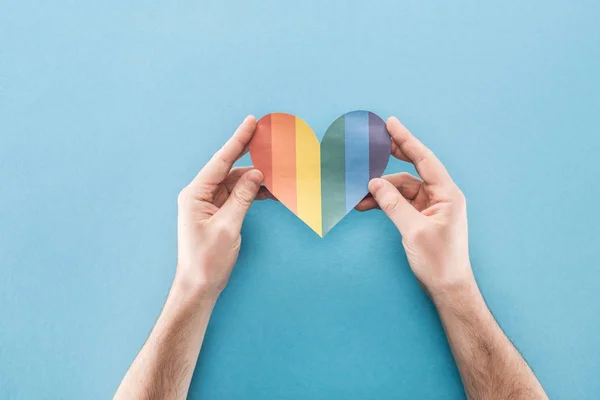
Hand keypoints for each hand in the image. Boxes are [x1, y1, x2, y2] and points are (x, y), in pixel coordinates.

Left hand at [175, 115, 269, 298]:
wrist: (199, 286)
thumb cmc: (207, 260)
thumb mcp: (228, 227)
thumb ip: (242, 197)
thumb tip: (256, 174)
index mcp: (195, 194)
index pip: (220, 161)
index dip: (237, 140)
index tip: (251, 122)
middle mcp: (200, 195)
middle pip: (228, 168)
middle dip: (248, 155)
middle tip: (268, 140)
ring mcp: (208, 204)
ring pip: (235, 182)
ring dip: (255, 179)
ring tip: (277, 172)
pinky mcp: (217, 214)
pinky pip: (236, 196)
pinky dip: (252, 193)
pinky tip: (269, 191)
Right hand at [356, 117, 472, 296]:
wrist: (447, 286)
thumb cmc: (439, 261)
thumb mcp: (413, 231)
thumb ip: (393, 205)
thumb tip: (375, 183)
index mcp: (447, 194)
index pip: (425, 160)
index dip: (407, 140)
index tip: (391, 123)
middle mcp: (440, 196)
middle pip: (413, 169)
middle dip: (393, 157)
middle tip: (374, 144)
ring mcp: (430, 206)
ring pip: (401, 188)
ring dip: (381, 190)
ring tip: (359, 193)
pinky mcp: (421, 217)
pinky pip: (399, 202)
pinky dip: (384, 202)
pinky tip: (367, 204)